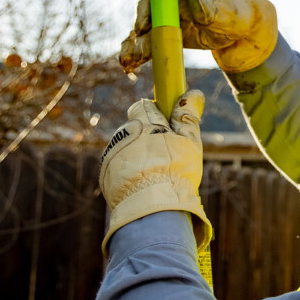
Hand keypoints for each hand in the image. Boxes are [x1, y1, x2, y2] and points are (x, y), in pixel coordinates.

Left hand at [99, 90, 212, 255]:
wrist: (152, 206)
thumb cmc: (175, 171)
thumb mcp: (190, 141)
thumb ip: (188, 116)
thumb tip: (194, 92)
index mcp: (144, 123)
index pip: (143, 106)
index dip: (156, 115)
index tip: (167, 126)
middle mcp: (123, 135)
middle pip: (135, 128)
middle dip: (147, 137)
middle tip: (166, 155)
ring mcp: (111, 155)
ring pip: (126, 148)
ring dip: (138, 155)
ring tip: (156, 174)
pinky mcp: (105, 175)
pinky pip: (118, 166)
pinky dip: (129, 172)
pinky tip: (144, 184)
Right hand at [119, 0, 277, 72]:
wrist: (242, 32)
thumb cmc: (236, 16)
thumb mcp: (227, 13)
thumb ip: (211, 9)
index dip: (145, 10)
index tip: (143, 28)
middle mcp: (170, 6)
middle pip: (145, 18)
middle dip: (137, 36)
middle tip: (138, 54)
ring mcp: (167, 22)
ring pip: (143, 34)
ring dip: (133, 48)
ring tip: (128, 64)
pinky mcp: (167, 37)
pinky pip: (148, 46)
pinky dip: (138, 55)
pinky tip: (129, 68)